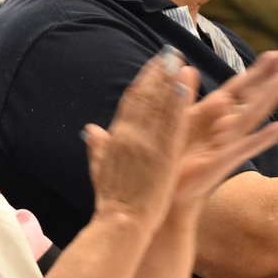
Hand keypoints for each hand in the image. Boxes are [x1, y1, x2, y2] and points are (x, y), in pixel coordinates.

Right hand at [84, 49, 193, 232]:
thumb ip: (97, 148)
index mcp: (116, 140)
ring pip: (158, 105)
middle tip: (170, 53)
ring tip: (180, 60)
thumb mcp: (100, 171)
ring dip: (169, 81)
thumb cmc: (112, 203)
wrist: (118, 224)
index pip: (130, 104)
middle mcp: (129, 136)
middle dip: (157, 74)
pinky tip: (188, 84)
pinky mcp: (163, 154)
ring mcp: (146, 144)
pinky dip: (180, 102)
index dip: (142, 83)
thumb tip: (90, 129)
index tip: (153, 66)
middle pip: (144, 98)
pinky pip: (173, 123)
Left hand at [171, 51, 277, 208]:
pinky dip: (264, 137)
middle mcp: (225, 126)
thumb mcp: (176, 118)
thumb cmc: (173, 154)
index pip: (240, 86)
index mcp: (213, 113)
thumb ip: (184, 94)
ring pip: (252, 116)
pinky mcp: (222, 161)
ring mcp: (227, 143)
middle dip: (274, 78)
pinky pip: (246, 147)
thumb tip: (188, 68)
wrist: (164, 190)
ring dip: (270, 97)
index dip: (258, 70)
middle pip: (253, 97)